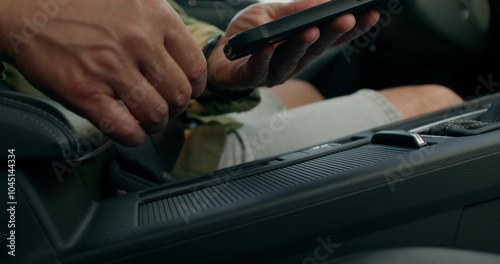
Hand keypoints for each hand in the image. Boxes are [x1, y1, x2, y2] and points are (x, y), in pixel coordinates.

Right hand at [0, 0, 205, 145]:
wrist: (27, 8)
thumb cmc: (80, 5)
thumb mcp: (134, 0)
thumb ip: (161, 27)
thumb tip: (183, 61)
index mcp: (156, 17)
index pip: (196, 67)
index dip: (195, 87)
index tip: (187, 91)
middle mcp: (138, 41)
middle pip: (180, 95)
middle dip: (177, 108)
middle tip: (166, 107)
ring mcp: (112, 68)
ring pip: (157, 115)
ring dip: (156, 124)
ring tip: (147, 119)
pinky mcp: (85, 92)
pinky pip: (126, 130)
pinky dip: (134, 137)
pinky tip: (129, 129)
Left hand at [207, 0, 379, 89]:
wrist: (220, 53)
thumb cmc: (250, 33)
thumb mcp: (273, 13)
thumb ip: (295, 9)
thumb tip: (321, 2)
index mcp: (304, 46)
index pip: (332, 38)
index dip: (352, 28)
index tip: (370, 13)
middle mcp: (294, 62)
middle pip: (317, 49)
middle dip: (332, 33)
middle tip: (346, 18)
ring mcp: (274, 72)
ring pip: (291, 60)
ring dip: (302, 45)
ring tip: (311, 29)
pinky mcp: (250, 78)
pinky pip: (257, 69)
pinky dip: (262, 58)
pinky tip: (267, 47)